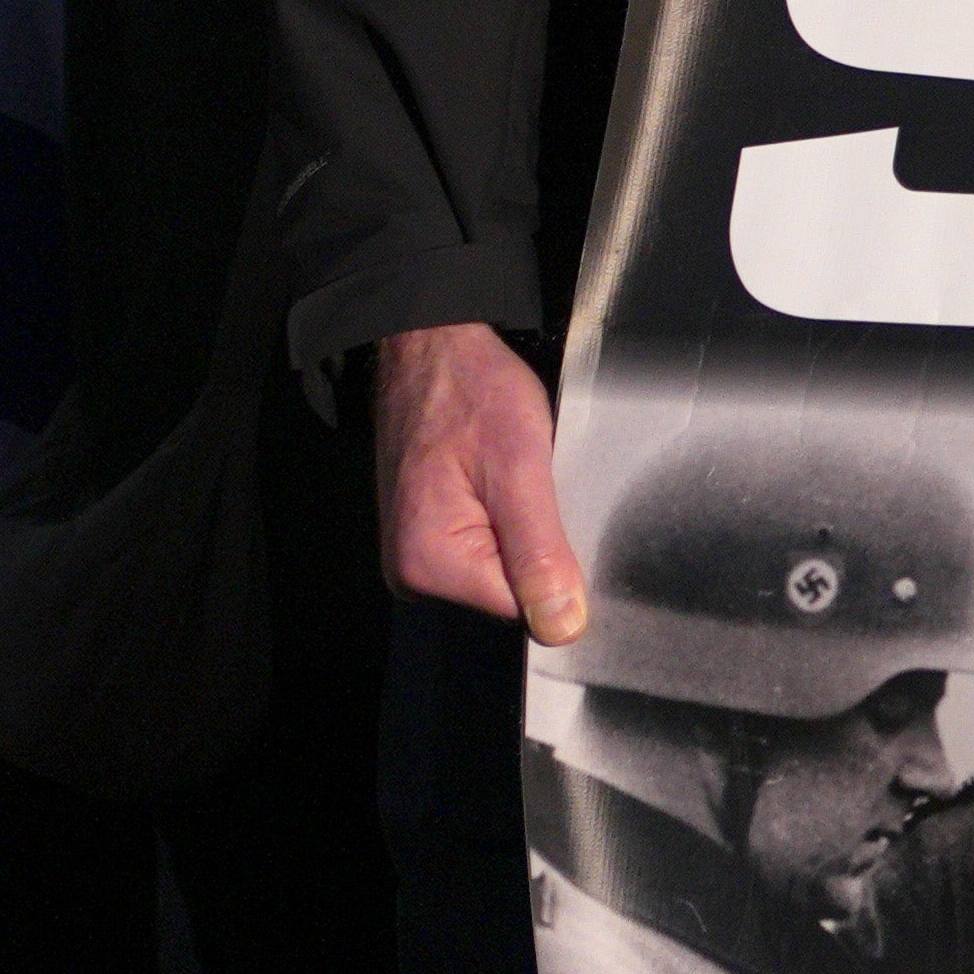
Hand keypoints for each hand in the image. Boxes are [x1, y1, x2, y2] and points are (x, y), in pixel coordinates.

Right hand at [374, 322, 587, 638]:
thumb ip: (540, 553)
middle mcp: (413, 571)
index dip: (555, 568)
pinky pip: (488, 544)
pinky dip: (509, 516)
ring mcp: (417, 552)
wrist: (431, 346)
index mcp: (429, 565)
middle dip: (539, 543)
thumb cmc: (471, 392)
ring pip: (503, 565)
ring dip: (525, 526)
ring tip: (515, 475)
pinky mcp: (429, 532)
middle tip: (532, 483)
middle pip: (511, 590)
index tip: (555, 512)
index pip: (523, 608)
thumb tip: (561, 627)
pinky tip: (506, 480)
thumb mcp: (520, 469)